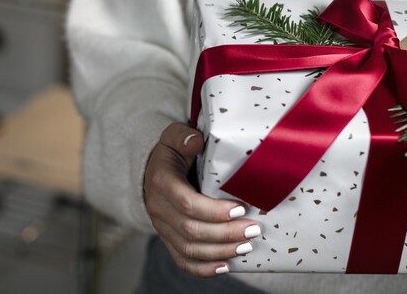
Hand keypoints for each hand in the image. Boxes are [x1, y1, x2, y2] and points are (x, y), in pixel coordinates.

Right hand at [143, 122, 260, 276]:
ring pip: (189, 249)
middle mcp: (159, 210)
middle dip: (225, 233)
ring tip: (247, 246)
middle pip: (191, 230)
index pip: (187, 203)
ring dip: (220, 251)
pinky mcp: (169, 240)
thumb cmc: (172, 153)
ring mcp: (163, 228)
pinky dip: (204, 268)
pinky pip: (183, 261)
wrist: (152, 171)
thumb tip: (195, 141)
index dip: (214, 210)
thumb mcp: (173, 136)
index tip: (240, 207)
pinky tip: (226, 266)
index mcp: (161, 183)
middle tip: (254, 229)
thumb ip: (182, 136)